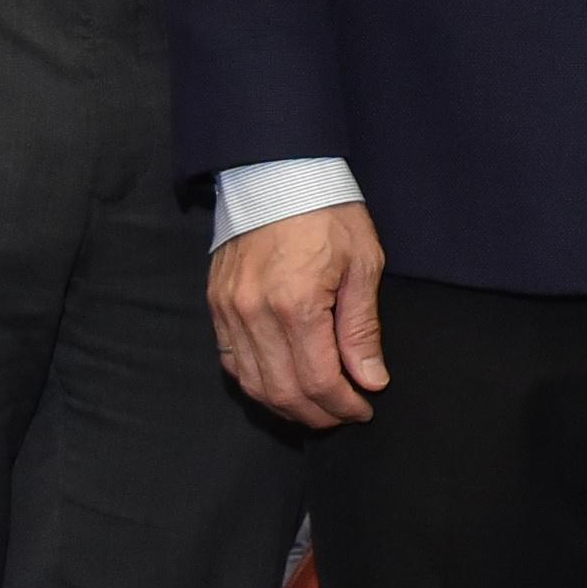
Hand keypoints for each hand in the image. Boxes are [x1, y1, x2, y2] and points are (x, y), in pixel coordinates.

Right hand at [210, 201, 387, 428]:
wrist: (278, 173)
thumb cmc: (328, 212)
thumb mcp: (363, 264)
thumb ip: (362, 329)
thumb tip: (370, 379)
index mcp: (296, 304)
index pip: (318, 380)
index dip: (342, 404)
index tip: (363, 408)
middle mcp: (254, 314)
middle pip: (282, 391)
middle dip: (317, 413)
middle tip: (344, 414)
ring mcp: (229, 311)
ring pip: (253, 383)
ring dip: (286, 405)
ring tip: (317, 406)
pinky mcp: (216, 304)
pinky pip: (231, 360)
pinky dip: (256, 382)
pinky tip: (282, 384)